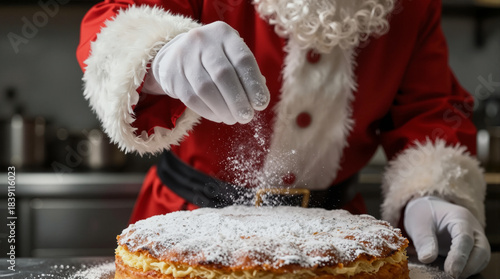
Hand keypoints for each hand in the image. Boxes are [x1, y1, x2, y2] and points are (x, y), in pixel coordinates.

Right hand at [143, 21, 269, 124]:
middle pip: (223, 75)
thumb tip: (259, 98)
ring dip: (223, 109)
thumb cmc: (214, 59)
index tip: (261, 104)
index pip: (242, 60)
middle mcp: (202, 41)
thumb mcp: (231, 56)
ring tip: (233, 119)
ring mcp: (184, 57)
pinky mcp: (173, 75)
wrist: (176, 55)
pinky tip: (218, 117)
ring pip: (206, 89)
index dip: (254, 84)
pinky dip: (208, 112)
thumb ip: (246, 73)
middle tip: (247, 117)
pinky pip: (192, 98)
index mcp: (223, 34)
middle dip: (238, 100)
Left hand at [404, 196, 489, 278]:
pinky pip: (477, 260)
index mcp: (459, 217)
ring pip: (482, 257)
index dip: (459, 257)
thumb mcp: (419, 224)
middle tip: (452, 276)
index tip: (451, 271)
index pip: (464, 238)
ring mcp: (475, 238)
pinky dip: (468, 268)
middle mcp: (473, 228)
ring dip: (470, 269)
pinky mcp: (473, 248)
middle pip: (480, 249)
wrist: (430, 208)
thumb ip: (424, 240)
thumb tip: (427, 259)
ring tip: (453, 276)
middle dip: (469, 266)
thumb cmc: (425, 214)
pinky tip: (455, 272)